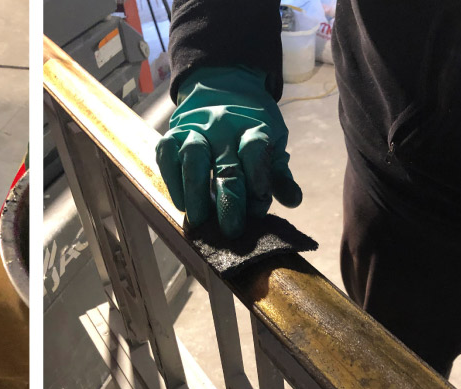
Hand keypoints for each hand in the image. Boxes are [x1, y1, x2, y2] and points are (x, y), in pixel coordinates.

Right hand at [156, 67, 301, 238]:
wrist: (222, 87)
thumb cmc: (250, 126)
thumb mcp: (272, 142)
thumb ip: (278, 174)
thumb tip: (293, 201)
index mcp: (253, 127)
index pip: (255, 152)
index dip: (257, 180)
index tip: (258, 210)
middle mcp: (223, 128)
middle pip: (226, 164)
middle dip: (228, 200)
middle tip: (231, 229)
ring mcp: (195, 129)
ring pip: (193, 158)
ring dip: (196, 191)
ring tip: (199, 219)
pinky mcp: (173, 135)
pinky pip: (167, 155)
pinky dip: (172, 179)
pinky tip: (180, 203)